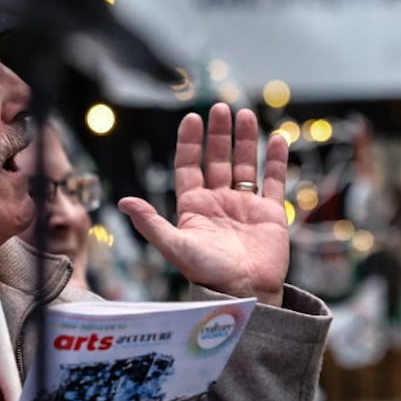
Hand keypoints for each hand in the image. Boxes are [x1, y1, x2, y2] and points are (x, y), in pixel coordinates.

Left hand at [118, 103, 289, 306]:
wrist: (244, 293)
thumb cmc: (208, 274)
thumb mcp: (175, 247)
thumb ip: (151, 223)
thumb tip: (122, 202)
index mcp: (194, 207)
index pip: (190, 166)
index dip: (190, 143)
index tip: (192, 118)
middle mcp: (219, 202)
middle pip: (217, 159)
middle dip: (218, 134)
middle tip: (220, 107)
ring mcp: (245, 206)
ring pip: (246, 164)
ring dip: (245, 139)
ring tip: (244, 113)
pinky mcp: (270, 213)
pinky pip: (274, 180)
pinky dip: (276, 160)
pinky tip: (277, 138)